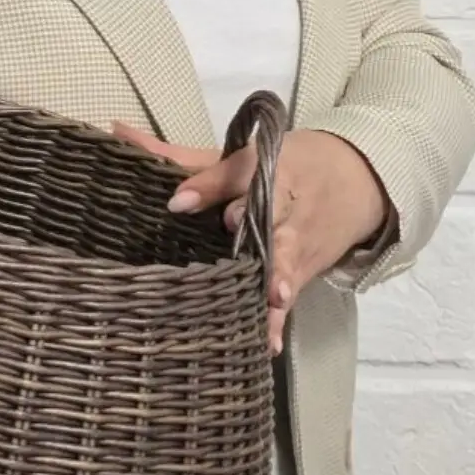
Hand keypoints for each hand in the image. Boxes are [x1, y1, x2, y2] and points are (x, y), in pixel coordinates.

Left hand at [110, 121, 389, 354]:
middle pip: (268, 216)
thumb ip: (179, 156)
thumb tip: (116, 131)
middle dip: (252, 227)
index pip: (240, 175)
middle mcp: (284, 207)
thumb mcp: (238, 157)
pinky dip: (279, 320)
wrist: (357, 179)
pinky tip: (269, 343)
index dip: (212, 186)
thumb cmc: (285, 166)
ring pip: (284, 261)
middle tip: (234, 231)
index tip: (179, 201)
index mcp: (267, 169)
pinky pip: (290, 298)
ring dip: (276, 279)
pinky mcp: (305, 273)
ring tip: (271, 298)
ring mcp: (298, 243)